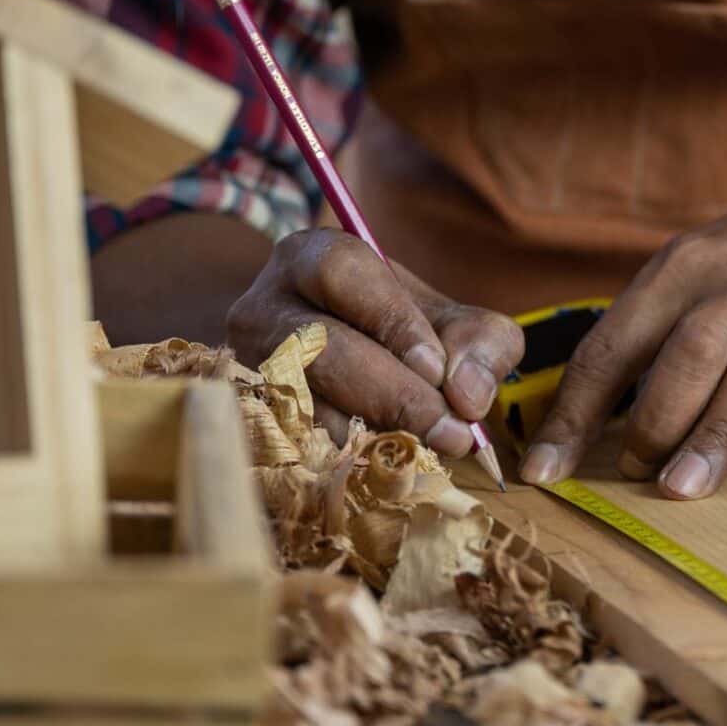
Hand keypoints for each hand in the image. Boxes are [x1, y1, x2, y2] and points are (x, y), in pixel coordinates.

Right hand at [226, 228, 523, 454]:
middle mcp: (263, 307)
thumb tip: (468, 395)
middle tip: (450, 432)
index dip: (390, 321)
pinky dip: (345, 460)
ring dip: (370, 434)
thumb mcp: (456, 322)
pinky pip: (291, 444)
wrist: (359, 365)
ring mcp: (245, 367)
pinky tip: (387, 467)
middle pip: (319, 345)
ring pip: (301, 403)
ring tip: (428, 451)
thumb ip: (481, 343)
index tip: (437, 369)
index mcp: (311, 258)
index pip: (342, 274)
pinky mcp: (246, 419)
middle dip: (391, 394)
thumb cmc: (409, 336)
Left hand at [521, 172, 726, 503]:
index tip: (541, 471)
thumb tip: (592, 414)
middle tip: (623, 477)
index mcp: (686, 266)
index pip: (612, 344)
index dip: (571, 413)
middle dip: (645, 426)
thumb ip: (661, 323)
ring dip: (708, 443)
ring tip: (678, 493)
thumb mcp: (714, 260)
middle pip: (679, 360)